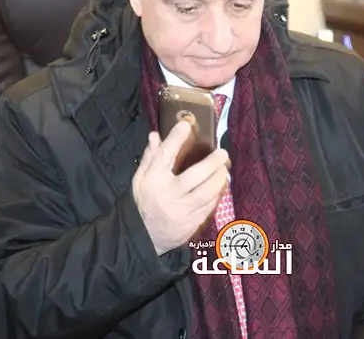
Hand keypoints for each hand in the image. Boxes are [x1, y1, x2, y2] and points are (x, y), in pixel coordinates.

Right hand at [132, 121, 229, 255]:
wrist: (144, 237)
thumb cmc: (144, 202)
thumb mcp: (140, 179)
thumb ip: (150, 157)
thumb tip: (155, 135)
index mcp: (153, 181)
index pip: (164, 156)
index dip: (175, 139)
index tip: (186, 125)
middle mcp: (168, 195)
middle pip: (195, 176)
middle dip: (212, 163)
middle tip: (222, 153)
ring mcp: (181, 211)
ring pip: (207, 193)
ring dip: (219, 179)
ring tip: (224, 170)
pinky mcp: (191, 224)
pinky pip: (208, 207)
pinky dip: (216, 195)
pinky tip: (219, 187)